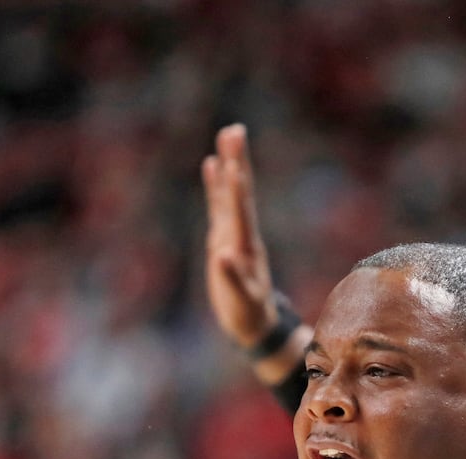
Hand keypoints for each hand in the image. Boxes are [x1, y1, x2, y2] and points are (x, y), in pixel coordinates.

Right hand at [202, 123, 278, 349]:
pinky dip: (216, 184)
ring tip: (227, 135)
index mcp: (246, 247)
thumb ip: (233, 279)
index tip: (234, 166)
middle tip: (235, 132)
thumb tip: (223, 256)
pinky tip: (212, 163)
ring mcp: (233, 232)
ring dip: (229, 164)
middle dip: (237, 163)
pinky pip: (218, 204)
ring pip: (230, 193)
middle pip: (239, 193)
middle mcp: (242, 233)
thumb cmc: (248, 312)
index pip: (242, 214)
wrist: (253, 319)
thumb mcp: (241, 300)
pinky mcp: (223, 236)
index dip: (237, 191)